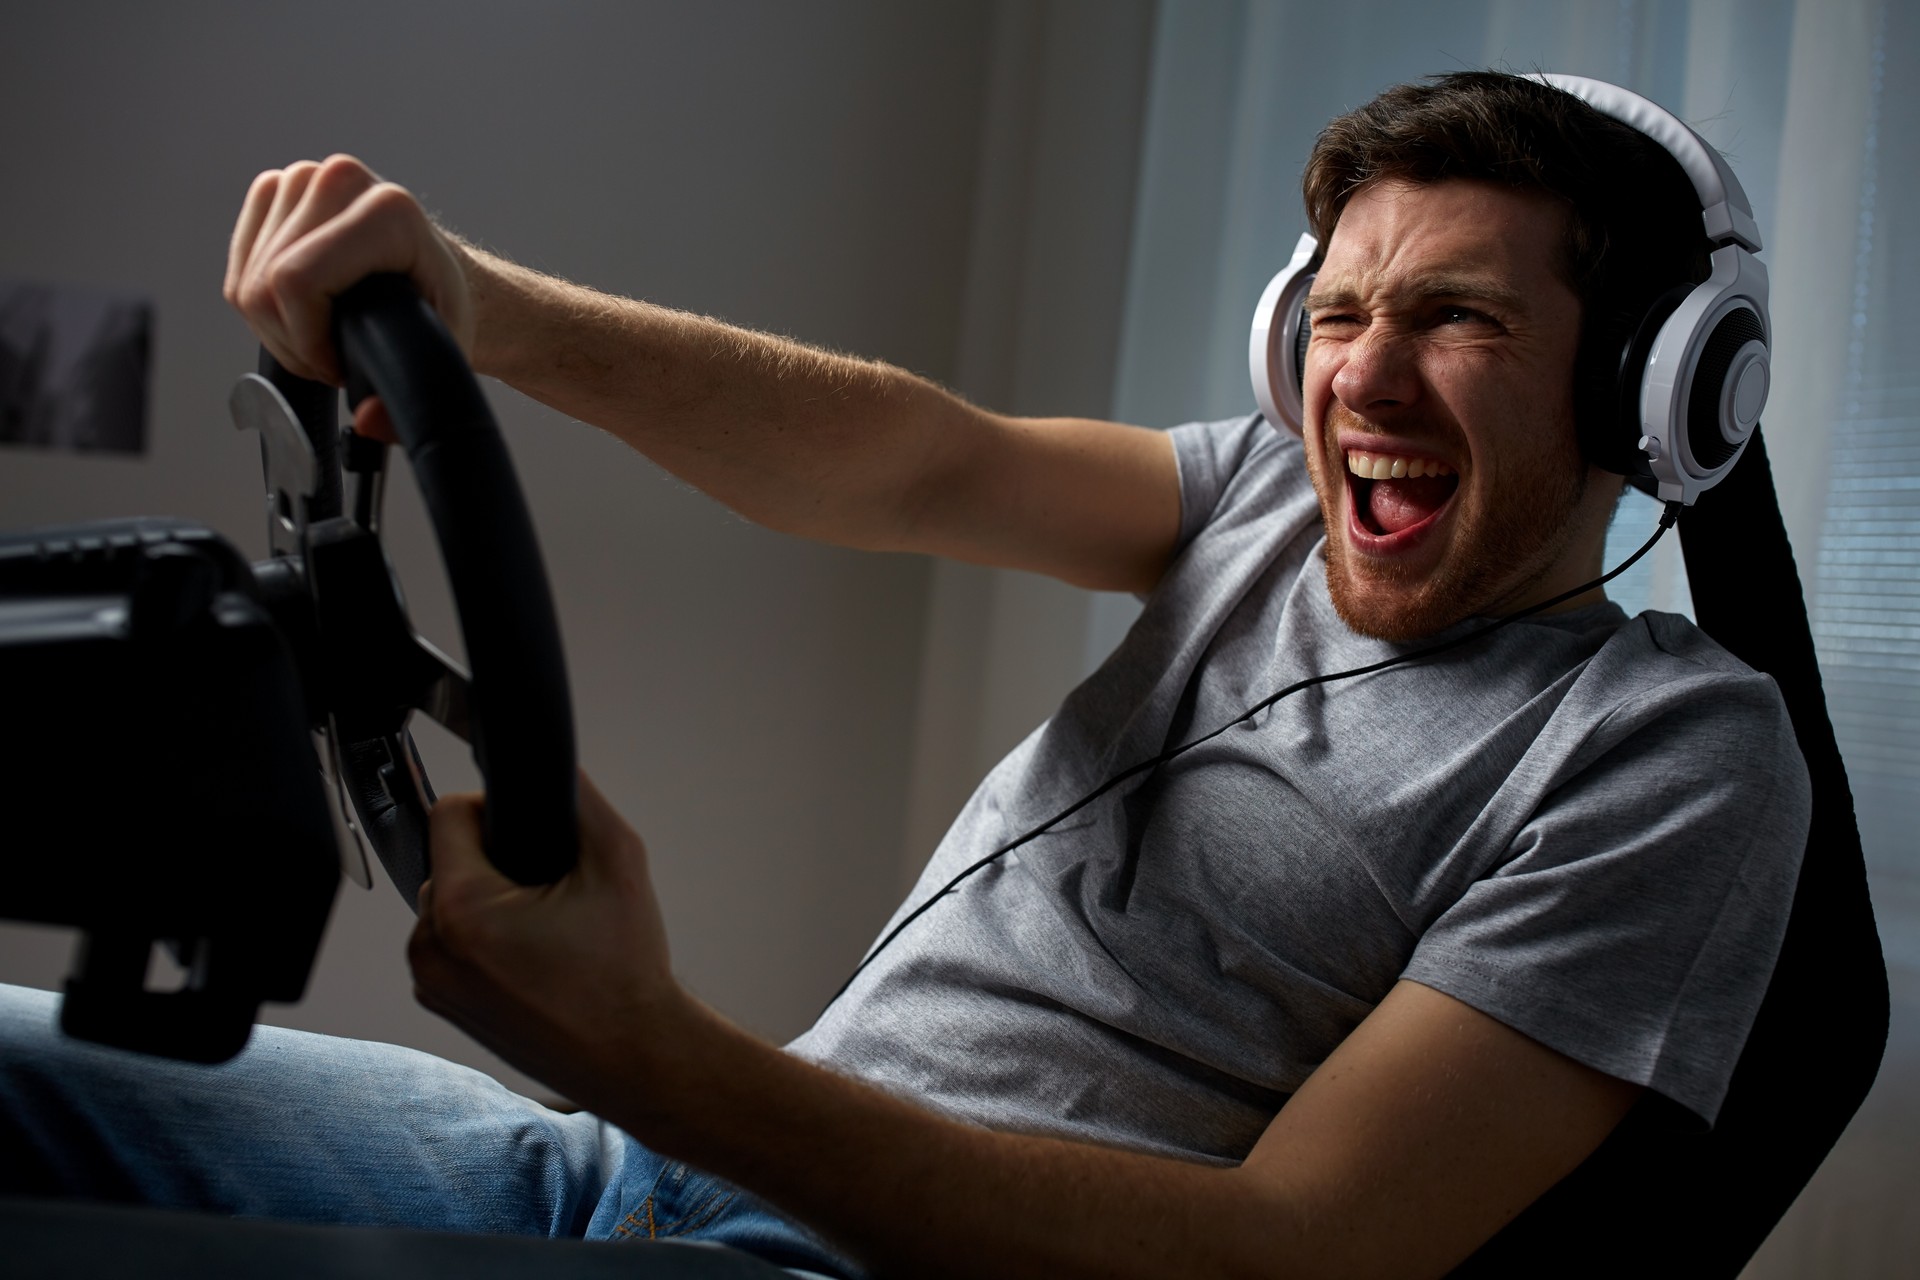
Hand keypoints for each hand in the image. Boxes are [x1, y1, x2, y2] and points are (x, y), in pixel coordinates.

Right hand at [223, 155, 473, 438]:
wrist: (439, 274)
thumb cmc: (441, 307)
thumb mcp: (442, 355)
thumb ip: (410, 403)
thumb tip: (368, 418)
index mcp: (388, 212)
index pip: (296, 281)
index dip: (308, 341)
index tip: (341, 364)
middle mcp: (342, 179)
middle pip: (265, 285)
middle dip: (292, 342)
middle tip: (333, 358)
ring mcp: (304, 178)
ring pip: (247, 280)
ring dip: (276, 328)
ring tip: (323, 338)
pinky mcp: (276, 189)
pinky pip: (239, 265)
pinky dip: (261, 304)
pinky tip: (301, 313)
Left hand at [407, 772, 691, 1107]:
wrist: (633, 1054)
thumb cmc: (626, 972)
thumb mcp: (619, 862)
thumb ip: (579, 800)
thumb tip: (552, 767)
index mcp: (462, 910)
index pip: (448, 815)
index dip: (493, 811)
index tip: (533, 838)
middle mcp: (431, 949)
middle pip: (446, 859)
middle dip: (494, 861)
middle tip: (551, 892)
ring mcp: (432, 983)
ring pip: (447, 901)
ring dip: (487, 899)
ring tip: (546, 929)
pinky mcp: (442, 1003)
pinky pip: (450, 942)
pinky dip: (483, 938)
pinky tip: (532, 957)